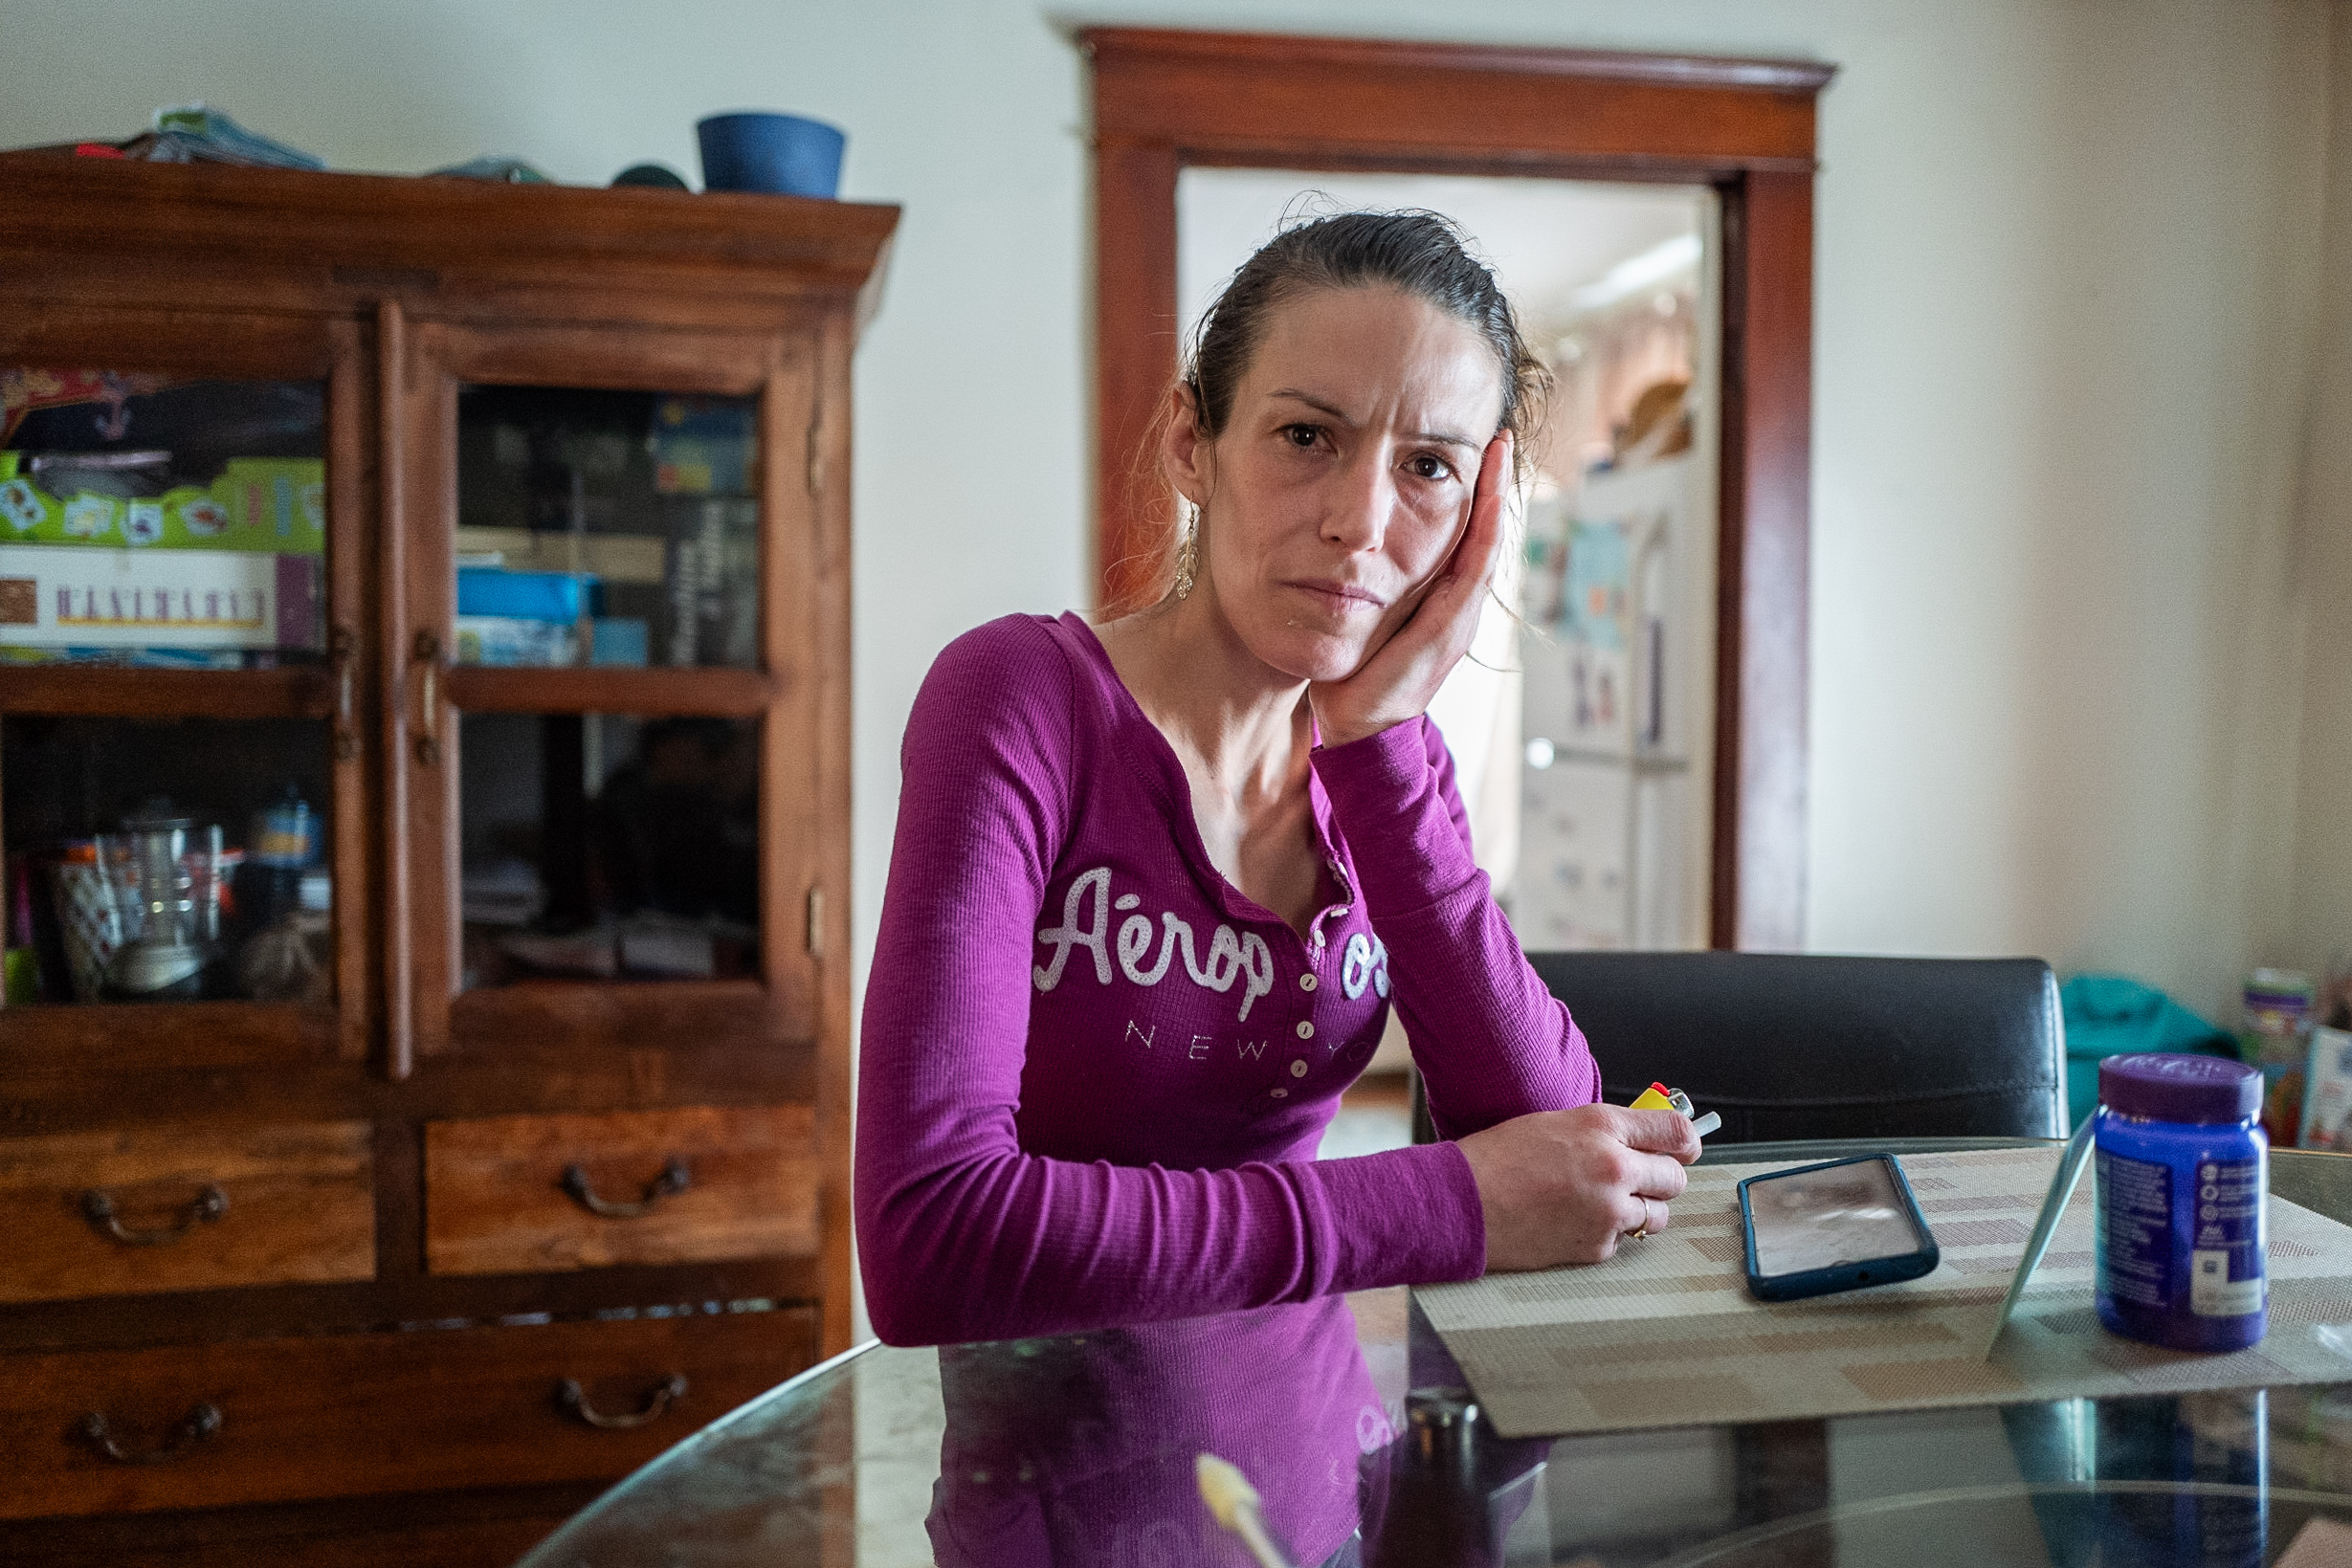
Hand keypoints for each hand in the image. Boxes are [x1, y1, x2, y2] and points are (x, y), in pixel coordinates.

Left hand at [1309, 431, 1512, 748]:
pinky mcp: (1447, 635)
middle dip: (1495, 485)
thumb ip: (1376, 581)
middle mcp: (1459, 608)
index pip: (1469, 536)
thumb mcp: (1370, 612)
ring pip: (1486, 549)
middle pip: (1486, 535)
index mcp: (1443, 600)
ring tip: (1498, 455)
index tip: (1477, 447)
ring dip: (1496, 500)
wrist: (1356, 726)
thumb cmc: (1358, 670)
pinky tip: (1488, 504)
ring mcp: (1459, 621)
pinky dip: (1484, 537)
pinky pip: (1472, 576)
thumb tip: (1352, 539)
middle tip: (1499, 437)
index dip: (1476, 493)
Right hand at [1455, 1104, 1701, 1270]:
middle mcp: (1614, 1168)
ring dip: (1640, 1210)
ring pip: (1657, 1216)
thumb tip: (1640, 1141)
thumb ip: (1603, 1131)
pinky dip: (1607, 1234)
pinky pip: (1623, 1241)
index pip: (1675, 1132)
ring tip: (1603, 1203)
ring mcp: (1608, 1212)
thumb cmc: (1496, 1160)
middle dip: (1662, 1179)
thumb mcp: (1555, 1123)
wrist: (1463, 1203)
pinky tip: (1575, 1221)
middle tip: (1642, 1179)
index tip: (1683, 1149)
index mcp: (1602, 1127)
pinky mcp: (1597, 1247)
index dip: (1685, 1143)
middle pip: (1675, 1179)